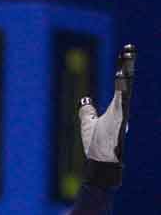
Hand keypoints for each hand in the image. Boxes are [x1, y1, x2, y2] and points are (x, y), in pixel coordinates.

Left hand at [78, 44, 135, 164]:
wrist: (101, 166)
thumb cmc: (96, 149)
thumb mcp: (88, 125)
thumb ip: (87, 111)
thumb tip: (85, 99)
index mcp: (117, 108)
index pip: (121, 82)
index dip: (124, 66)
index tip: (127, 50)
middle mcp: (121, 110)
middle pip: (126, 82)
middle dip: (128, 65)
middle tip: (129, 48)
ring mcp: (122, 116)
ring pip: (125, 90)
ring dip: (126, 73)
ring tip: (127, 56)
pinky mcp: (119, 123)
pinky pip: (122, 103)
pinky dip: (122, 90)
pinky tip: (122, 77)